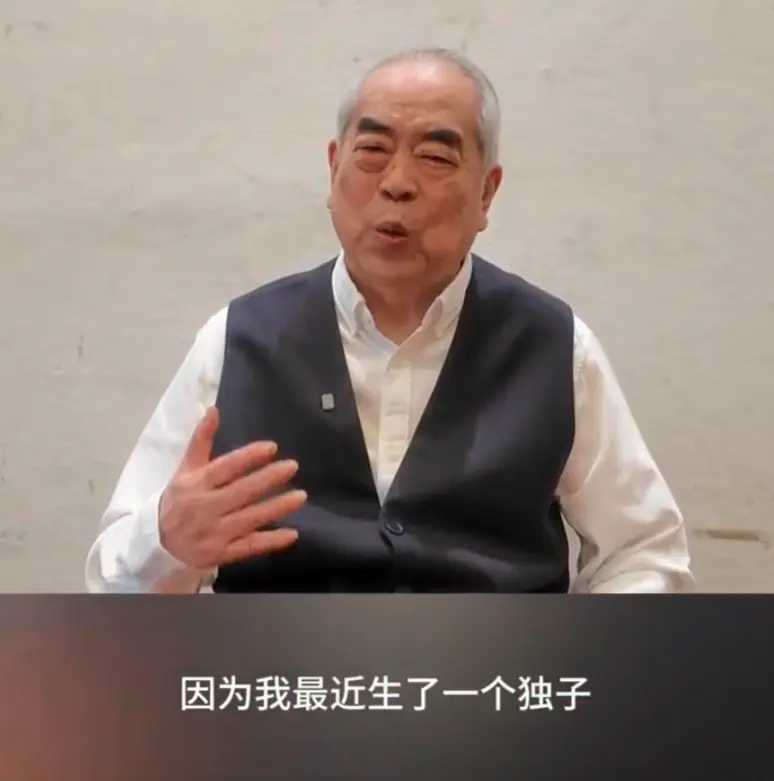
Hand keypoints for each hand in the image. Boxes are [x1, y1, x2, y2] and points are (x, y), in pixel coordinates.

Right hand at [158, 406, 305, 568]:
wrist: (157, 544)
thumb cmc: (179, 500)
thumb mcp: (185, 470)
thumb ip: (201, 440)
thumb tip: (213, 410)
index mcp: (195, 484)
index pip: (224, 468)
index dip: (248, 457)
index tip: (271, 447)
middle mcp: (204, 508)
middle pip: (241, 492)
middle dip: (267, 479)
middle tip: (292, 466)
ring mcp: (213, 533)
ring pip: (249, 519)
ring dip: (276, 508)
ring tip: (301, 496)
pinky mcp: (221, 554)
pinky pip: (249, 547)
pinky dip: (270, 541)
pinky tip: (292, 534)